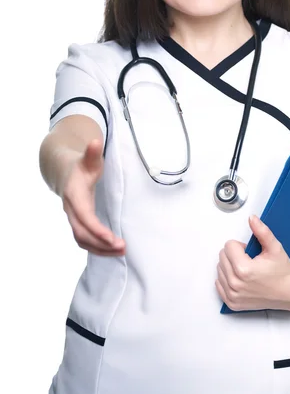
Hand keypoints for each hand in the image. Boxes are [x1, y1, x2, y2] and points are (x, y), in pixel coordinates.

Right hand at [62, 139, 124, 255]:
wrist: (64, 171)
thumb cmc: (81, 165)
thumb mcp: (89, 158)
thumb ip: (92, 153)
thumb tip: (95, 142)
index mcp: (74, 195)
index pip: (84, 216)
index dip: (96, 229)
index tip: (111, 239)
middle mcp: (71, 209)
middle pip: (82, 233)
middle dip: (101, 243)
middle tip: (122, 247)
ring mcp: (73, 217)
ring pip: (82, 239)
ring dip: (100, 249)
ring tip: (121, 251)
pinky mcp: (78, 222)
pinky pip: (84, 239)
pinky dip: (97, 247)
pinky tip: (112, 249)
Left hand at [215, 215, 289, 310]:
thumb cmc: (283, 271)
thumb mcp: (275, 248)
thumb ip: (262, 231)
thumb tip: (251, 218)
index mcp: (243, 269)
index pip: (228, 245)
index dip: (241, 246)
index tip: (251, 253)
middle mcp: (235, 284)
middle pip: (222, 256)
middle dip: (234, 255)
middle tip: (250, 260)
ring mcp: (232, 295)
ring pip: (219, 269)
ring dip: (230, 266)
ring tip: (247, 270)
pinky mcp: (232, 303)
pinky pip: (218, 284)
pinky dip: (227, 279)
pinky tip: (241, 279)